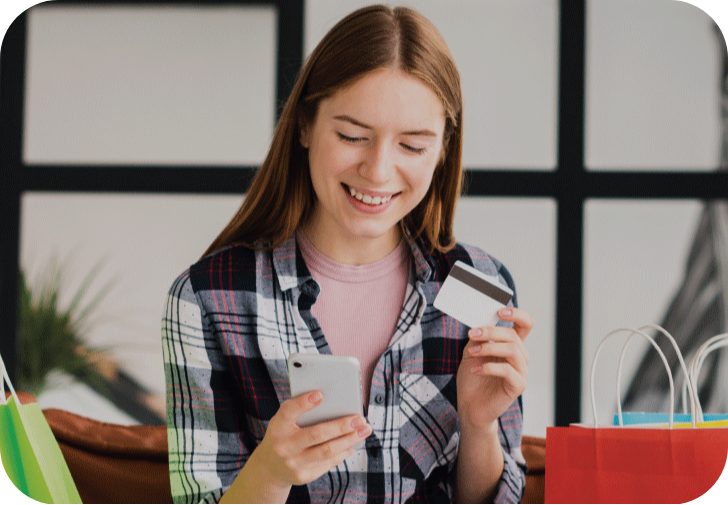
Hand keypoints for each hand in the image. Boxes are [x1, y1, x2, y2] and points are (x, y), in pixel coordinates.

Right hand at [253, 391, 371, 487]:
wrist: (269, 468)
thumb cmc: (283, 435)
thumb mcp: (284, 422)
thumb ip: (301, 412)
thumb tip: (335, 402)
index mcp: (277, 427)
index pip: (288, 412)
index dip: (303, 403)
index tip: (320, 394)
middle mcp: (283, 446)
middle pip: (316, 434)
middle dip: (341, 426)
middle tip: (360, 418)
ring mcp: (293, 463)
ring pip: (327, 450)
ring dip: (349, 440)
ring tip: (364, 430)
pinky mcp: (304, 476)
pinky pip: (329, 462)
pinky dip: (344, 451)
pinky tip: (354, 443)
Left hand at [456, 307, 533, 431]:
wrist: (470, 406)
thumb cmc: (473, 377)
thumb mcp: (471, 351)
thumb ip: (478, 337)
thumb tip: (479, 322)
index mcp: (511, 345)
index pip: (525, 324)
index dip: (517, 314)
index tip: (500, 311)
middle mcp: (520, 357)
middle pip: (513, 336)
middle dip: (491, 332)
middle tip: (472, 334)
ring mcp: (521, 371)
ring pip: (512, 350)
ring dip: (489, 348)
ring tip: (472, 352)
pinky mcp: (518, 386)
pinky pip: (508, 371)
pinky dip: (489, 367)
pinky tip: (475, 370)